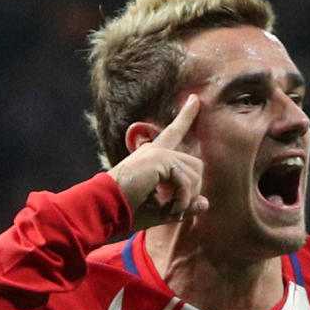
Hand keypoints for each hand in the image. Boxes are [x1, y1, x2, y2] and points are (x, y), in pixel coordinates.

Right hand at [108, 95, 208, 229]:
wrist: (105, 208)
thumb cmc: (128, 211)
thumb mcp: (162, 210)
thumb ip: (184, 204)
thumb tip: (205, 203)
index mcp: (153, 157)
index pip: (174, 133)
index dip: (185, 117)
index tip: (194, 99)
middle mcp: (156, 150)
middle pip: (195, 166)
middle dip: (192, 192)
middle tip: (175, 210)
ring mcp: (158, 152)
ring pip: (194, 174)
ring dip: (186, 198)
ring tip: (171, 210)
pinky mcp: (159, 159)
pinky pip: (185, 181)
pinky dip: (182, 200)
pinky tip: (170, 208)